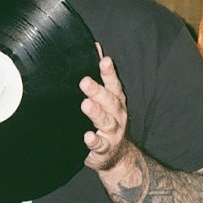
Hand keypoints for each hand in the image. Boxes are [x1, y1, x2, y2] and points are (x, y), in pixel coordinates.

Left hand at [79, 45, 129, 170]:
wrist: (116, 156)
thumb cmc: (107, 121)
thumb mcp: (106, 98)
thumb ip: (101, 75)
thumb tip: (95, 46)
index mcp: (116, 101)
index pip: (113, 84)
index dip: (109, 72)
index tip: (104, 60)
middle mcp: (117, 115)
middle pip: (110, 101)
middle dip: (98, 91)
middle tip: (85, 82)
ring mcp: (113, 133)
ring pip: (106, 121)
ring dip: (96, 113)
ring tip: (86, 105)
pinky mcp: (105, 149)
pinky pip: (100, 145)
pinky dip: (94, 141)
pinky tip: (87, 136)